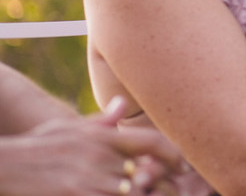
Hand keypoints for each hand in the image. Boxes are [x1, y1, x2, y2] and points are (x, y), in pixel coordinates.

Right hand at [0, 96, 182, 195]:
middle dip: (162, 185)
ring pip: (134, 191)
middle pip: (148, 173)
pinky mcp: (77, 195)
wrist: (6, 164)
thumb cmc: (37, 147)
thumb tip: (123, 103)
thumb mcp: (68, 129)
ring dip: (143, 195)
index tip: (183, 166)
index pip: (152, 141)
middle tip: (176, 191)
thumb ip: (100, 121)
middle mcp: (101, 155)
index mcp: (102, 136)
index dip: (173, 154)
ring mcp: (89, 178)